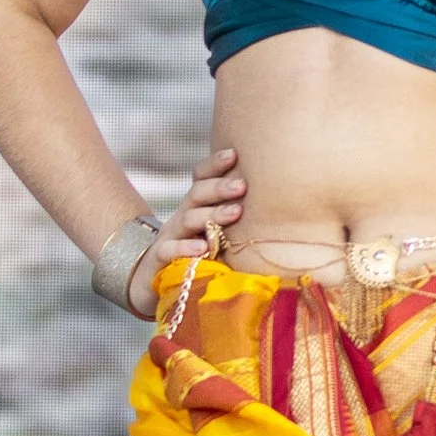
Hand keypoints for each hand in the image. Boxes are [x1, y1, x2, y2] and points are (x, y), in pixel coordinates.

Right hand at [141, 146, 248, 305]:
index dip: (214, 164)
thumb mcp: (217, 231)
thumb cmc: (199, 253)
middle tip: (242, 185)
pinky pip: (170, 250)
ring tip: (236, 213)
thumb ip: (237, 214)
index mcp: (196, 205)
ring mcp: (171, 236)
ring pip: (188, 219)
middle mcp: (183, 216)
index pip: (200, 177)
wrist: (155, 281)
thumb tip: (280, 201)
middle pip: (197, 194)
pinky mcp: (161, 260)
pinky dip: (185, 247)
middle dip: (220, 188)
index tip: (234, 154)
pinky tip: (202, 247)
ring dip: (212, 214)